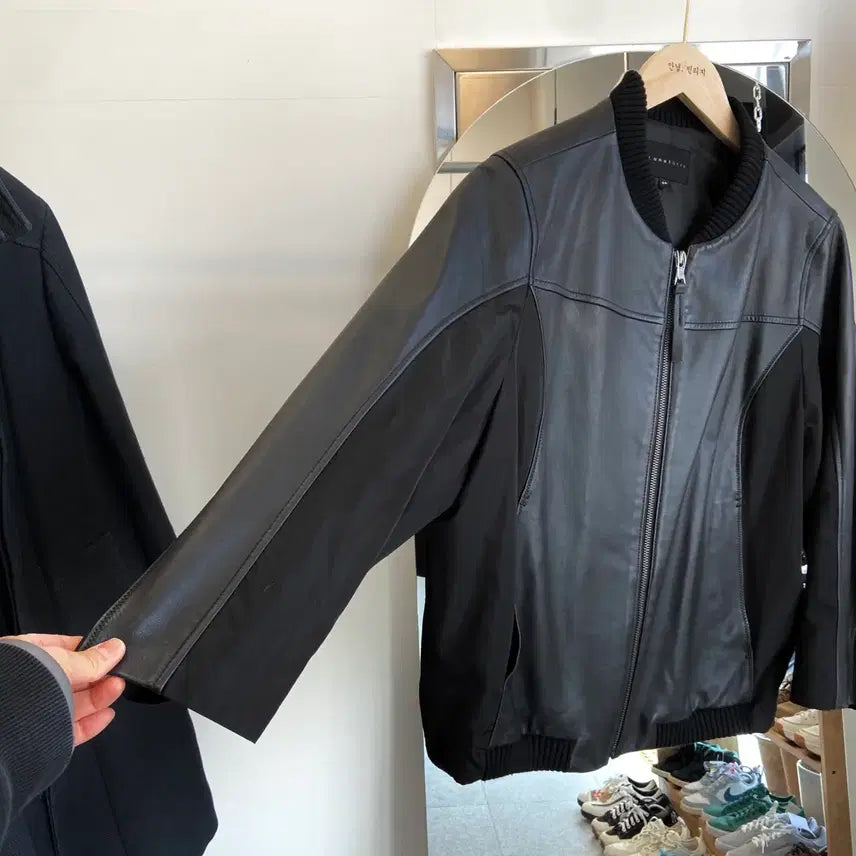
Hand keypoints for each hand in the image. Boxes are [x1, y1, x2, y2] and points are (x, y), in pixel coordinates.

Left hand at [4, 634, 125, 745]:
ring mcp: (34, 713)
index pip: (61, 649)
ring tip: (117, 689)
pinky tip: (106, 715)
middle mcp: (28, 686)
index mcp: (24, 657)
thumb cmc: (20, 682)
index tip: (111, 652)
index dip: (88, 649)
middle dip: (98, 676)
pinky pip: (69, 730)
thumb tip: (118, 647)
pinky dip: (90, 724)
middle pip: (71, 679)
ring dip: (98, 696)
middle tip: (119, 673)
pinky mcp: (41, 739)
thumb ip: (90, 659)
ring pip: (72, 704)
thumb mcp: (59, 661)